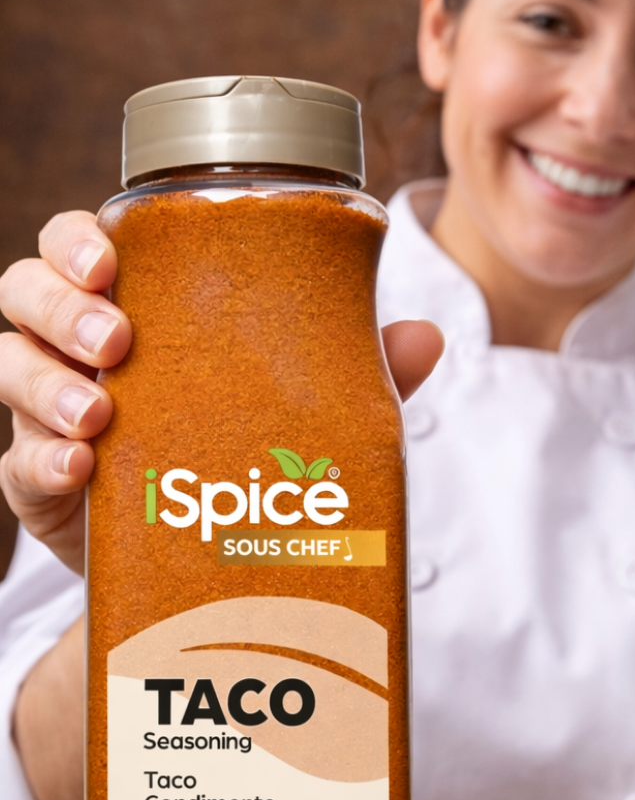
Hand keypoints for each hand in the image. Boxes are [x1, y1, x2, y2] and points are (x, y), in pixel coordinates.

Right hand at [0, 211, 444, 575]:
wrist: (206, 559)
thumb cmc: (247, 456)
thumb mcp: (304, 411)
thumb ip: (357, 374)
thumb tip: (428, 337)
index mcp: (142, 315)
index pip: (82, 249)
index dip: (77, 239)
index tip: (110, 257)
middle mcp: (83, 353)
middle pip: (25, 292)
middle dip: (60, 304)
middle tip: (117, 338)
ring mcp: (53, 416)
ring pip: (5, 366)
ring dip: (44, 383)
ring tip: (101, 412)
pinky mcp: (41, 484)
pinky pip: (16, 463)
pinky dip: (42, 461)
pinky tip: (81, 470)